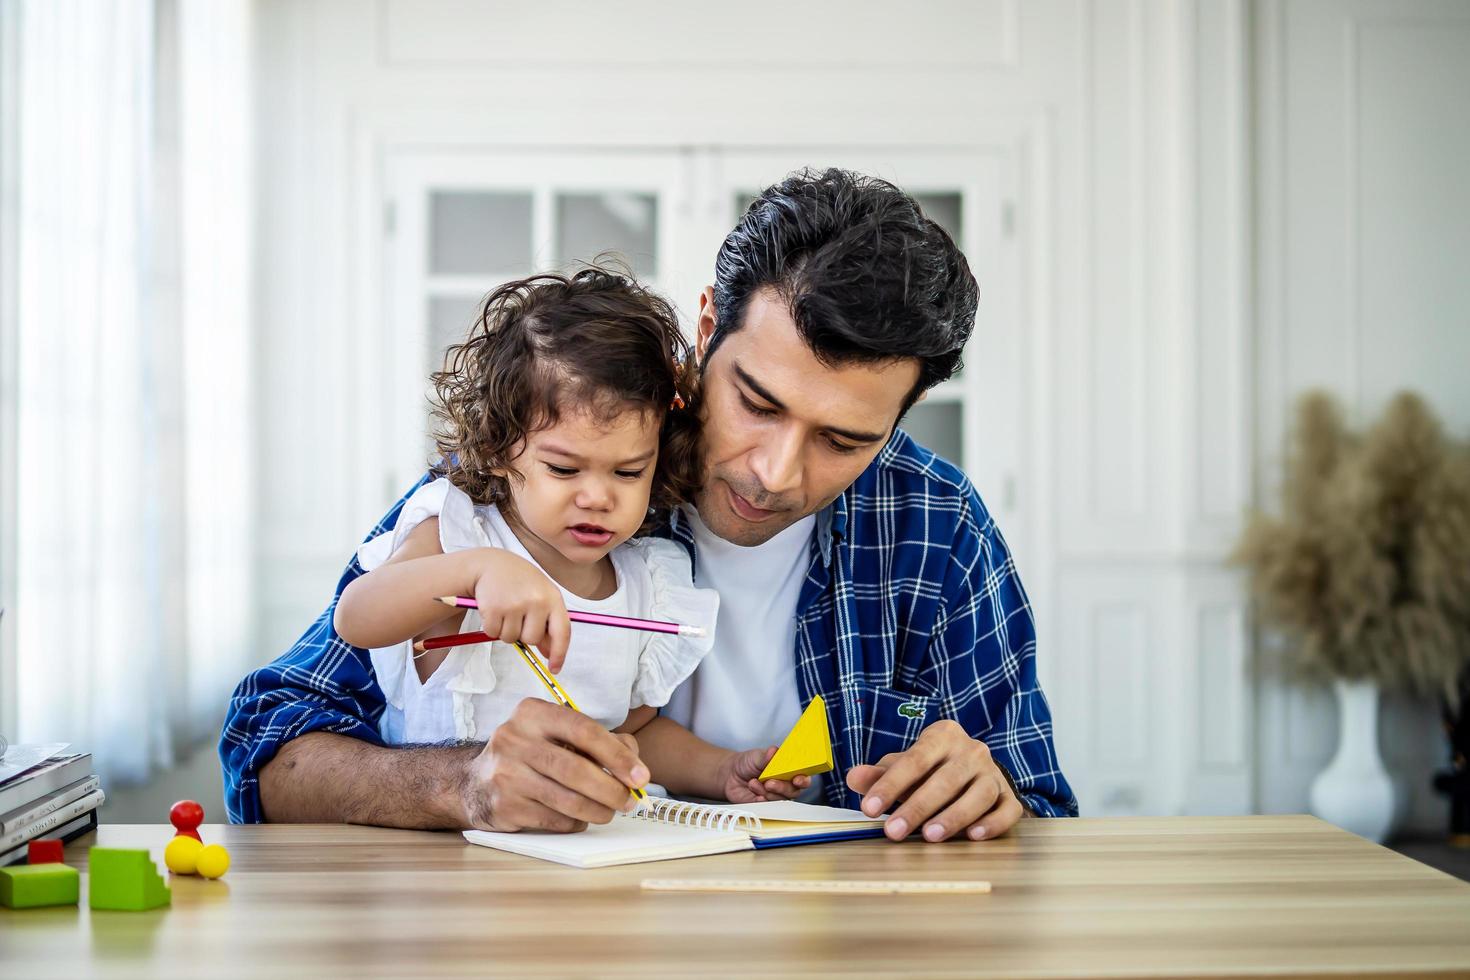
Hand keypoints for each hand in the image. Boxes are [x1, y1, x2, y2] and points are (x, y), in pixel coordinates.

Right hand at [459, 698, 649, 832]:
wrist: (475, 782)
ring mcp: (506, 775)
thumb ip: (600, 742)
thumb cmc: (530, 755)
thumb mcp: (558, 735)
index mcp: (532, 713)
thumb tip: (634, 765)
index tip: (641, 776)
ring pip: (567, 800)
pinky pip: (554, 820)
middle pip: (576, 769)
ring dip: (598, 810)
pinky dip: (576, 822)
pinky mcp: (504, 807)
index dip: (617, 755)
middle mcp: (514, 739)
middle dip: (612, 789)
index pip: (583, 730)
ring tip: (610, 811)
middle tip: (630, 801)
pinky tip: (581, 817)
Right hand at [471, 548, 571, 670]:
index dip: (559, 653)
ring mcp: (515, 604)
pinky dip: (491, 627)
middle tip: (518, 616)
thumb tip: (549, 653)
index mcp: (553, 598)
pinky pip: (493, 633)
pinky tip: (493, 609)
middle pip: (533, 639)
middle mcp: (537, 601)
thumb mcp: (540, 596)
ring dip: (506, 630)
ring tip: (506, 609)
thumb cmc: (520, 582)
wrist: (491, 563)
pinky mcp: (494, 608)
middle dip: (524, 634)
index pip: (562, 632)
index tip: (554, 669)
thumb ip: (547, 622)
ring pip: (511, 639)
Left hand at [715, 747, 810, 802]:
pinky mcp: (765, 805)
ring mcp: (775, 796)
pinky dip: (760, 799)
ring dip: (766, 792)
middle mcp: (784, 784)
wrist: (730, 775)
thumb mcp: (756, 756)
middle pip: (793, 791)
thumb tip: (774, 751)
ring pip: (780, 800)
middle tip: (769, 782)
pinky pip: (767, 806)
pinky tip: (753, 790)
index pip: (803, 777)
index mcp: (787, 770)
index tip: (797, 779)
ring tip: (753, 782)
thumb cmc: (748, 763)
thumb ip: (767, 756)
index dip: (803, 780)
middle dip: (782, 787)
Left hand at [845, 720, 1024, 842]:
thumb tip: (853, 778)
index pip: (914, 760)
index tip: (869, 809)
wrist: (972, 772)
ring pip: (978, 795)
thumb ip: (879, 774)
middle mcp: (972, 751)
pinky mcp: (1009, 797)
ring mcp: (993, 774)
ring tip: (930, 835)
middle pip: (945, 780)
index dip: (890, 785)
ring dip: (954, 816)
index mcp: (943, 736)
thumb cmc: (931, 771)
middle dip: (917, 807)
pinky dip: (992, 824)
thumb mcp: (903, 767)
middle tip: (893, 832)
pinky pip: (1006, 811)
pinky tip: (973, 836)